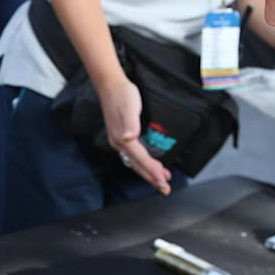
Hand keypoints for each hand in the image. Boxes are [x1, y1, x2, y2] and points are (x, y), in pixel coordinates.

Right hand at [97, 78, 171, 193]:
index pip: (140, 160)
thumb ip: (131, 124)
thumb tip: (129, 137)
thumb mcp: (130, 107)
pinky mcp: (121, 136)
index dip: (152, 171)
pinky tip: (149, 163)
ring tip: (160, 179)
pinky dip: (143, 163)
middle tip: (164, 189)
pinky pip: (133, 156)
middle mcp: (120, 143)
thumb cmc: (122, 95)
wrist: (110, 85)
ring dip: (148, 172)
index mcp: (123, 138)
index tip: (163, 180)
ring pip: (135, 162)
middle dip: (151, 178)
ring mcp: (119, 141)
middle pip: (137, 166)